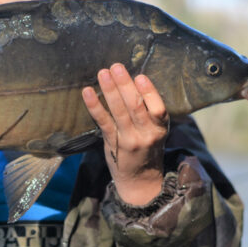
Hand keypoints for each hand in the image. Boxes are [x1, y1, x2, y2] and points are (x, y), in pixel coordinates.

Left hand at [81, 63, 168, 204]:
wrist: (141, 180)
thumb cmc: (148, 147)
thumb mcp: (156, 130)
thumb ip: (149, 111)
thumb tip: (132, 80)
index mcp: (160, 128)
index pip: (158, 108)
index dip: (149, 92)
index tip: (140, 76)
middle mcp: (146, 134)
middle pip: (136, 106)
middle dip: (125, 85)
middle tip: (116, 67)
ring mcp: (129, 139)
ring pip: (119, 112)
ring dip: (110, 90)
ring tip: (103, 73)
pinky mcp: (113, 143)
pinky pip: (103, 122)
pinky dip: (95, 106)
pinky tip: (88, 92)